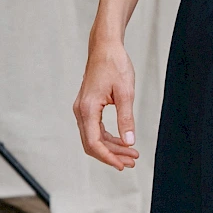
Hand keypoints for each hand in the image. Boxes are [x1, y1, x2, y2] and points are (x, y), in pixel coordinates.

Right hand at [73, 43, 139, 168]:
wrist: (105, 47)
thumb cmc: (114, 64)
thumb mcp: (125, 92)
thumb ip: (126, 119)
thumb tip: (129, 142)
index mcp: (88, 108)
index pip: (93, 142)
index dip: (108, 157)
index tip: (122, 165)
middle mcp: (81, 110)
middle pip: (92, 143)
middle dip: (112, 155)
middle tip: (132, 161)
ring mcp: (82, 109)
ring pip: (93, 137)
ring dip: (111, 147)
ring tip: (131, 154)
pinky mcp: (87, 106)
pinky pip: (94, 129)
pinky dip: (108, 137)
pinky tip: (122, 141)